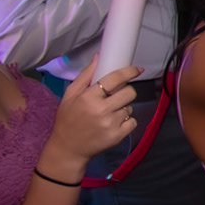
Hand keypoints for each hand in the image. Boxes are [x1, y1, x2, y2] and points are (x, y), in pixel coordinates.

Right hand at [38, 61, 138, 175]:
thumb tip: (98, 56)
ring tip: (109, 113)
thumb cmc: (68, 119)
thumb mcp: (70, 95)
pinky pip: (133, 122)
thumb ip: (85, 76)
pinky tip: (113, 124)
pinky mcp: (118, 136)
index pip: (115, 79)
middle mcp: (101, 110)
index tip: (137, 69)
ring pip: (130, 107)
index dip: (129, 72)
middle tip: (116, 96)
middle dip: (126, 92)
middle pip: (129, 92)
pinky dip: (126, 122)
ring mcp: (111, 124)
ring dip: (123, 108)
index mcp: (88, 97)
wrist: (67, 148)